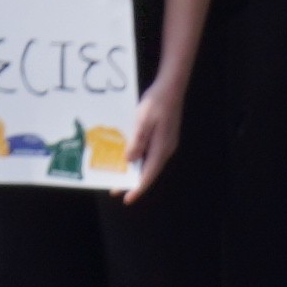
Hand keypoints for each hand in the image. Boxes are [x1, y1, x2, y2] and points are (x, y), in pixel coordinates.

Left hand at [121, 71, 194, 200]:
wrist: (171, 88)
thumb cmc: (156, 103)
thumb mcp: (142, 122)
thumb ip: (137, 142)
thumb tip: (130, 160)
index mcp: (161, 148)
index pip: (148, 174)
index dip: (137, 188)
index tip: (127, 198)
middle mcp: (165, 149)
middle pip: (148, 171)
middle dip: (133, 181)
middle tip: (115, 189)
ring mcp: (166, 143)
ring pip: (149, 162)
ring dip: (135, 170)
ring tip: (119, 175)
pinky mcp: (163, 136)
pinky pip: (150, 152)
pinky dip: (138, 158)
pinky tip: (128, 156)